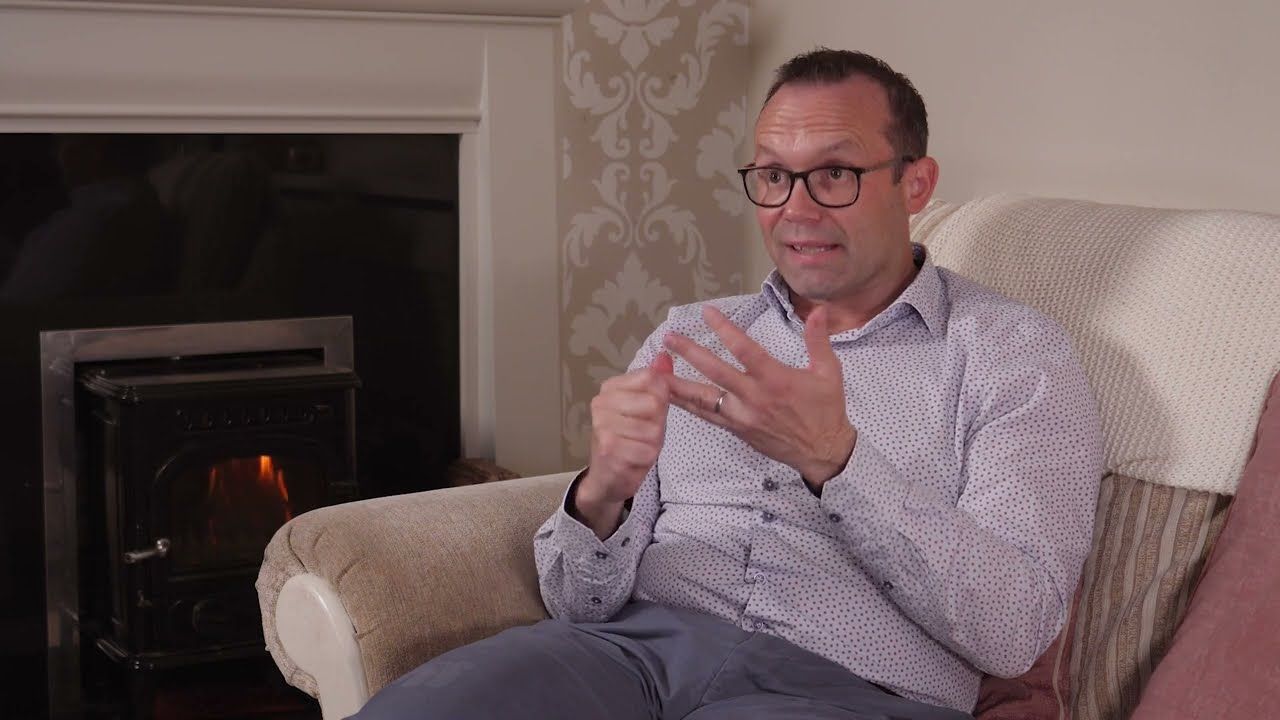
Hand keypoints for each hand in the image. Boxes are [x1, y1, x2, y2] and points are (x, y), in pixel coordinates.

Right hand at [574, 352, 673, 536]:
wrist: (605, 477)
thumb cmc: (628, 440)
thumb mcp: (644, 408)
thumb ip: (655, 383)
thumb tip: (666, 355)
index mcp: (610, 388)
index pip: (652, 378)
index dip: (661, 398)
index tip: (647, 412)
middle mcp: (602, 402)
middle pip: (655, 403)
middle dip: (657, 423)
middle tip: (642, 434)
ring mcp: (603, 425)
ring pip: (653, 429)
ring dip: (652, 443)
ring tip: (636, 447)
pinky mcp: (608, 449)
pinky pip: (647, 450)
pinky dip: (646, 458)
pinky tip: (632, 460)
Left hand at [662, 305, 855, 490]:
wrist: (822, 452)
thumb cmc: (826, 410)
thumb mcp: (829, 372)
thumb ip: (818, 340)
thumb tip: (819, 310)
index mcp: (776, 380)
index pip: (745, 350)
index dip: (725, 330)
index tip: (707, 313)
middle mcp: (754, 398)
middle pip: (715, 373)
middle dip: (690, 354)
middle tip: (669, 339)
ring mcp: (742, 416)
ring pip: (703, 400)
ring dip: (678, 385)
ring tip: (655, 372)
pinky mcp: (736, 429)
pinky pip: (707, 415)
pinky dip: (687, 405)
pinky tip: (670, 396)